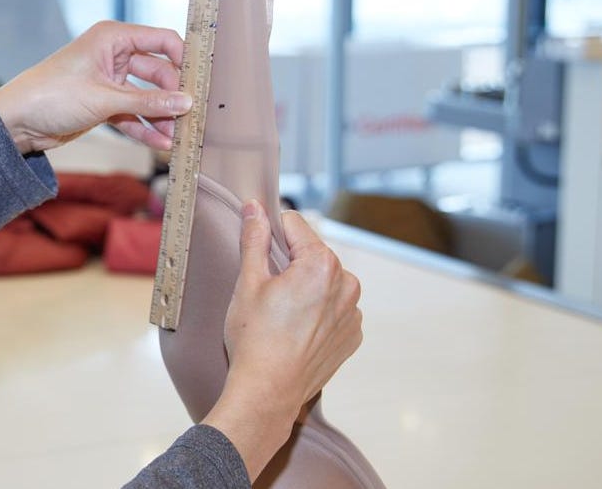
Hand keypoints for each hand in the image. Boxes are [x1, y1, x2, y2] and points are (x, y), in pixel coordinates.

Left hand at [0, 20, 191, 154]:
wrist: (14, 123)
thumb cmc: (50, 95)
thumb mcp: (104, 99)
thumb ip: (148, 101)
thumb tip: (185, 103)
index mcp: (113, 38)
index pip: (161, 40)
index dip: (183, 58)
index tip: (200, 80)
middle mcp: (114, 55)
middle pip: (158, 72)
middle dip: (173, 95)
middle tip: (192, 115)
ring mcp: (110, 80)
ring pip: (147, 96)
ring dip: (161, 115)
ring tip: (178, 136)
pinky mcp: (105, 103)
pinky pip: (133, 113)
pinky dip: (145, 127)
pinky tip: (161, 143)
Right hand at [203, 200, 362, 478]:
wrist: (267, 394)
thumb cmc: (254, 339)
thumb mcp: (248, 281)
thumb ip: (254, 238)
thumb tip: (254, 207)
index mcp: (322, 263)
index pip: (294, 224)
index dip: (271, 234)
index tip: (259, 252)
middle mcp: (347, 283)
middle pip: (312, 252)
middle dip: (290, 262)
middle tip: (267, 291)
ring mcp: (353, 311)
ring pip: (324, 279)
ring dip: (307, 286)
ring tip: (282, 314)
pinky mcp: (352, 334)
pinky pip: (334, 306)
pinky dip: (318, 311)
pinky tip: (296, 330)